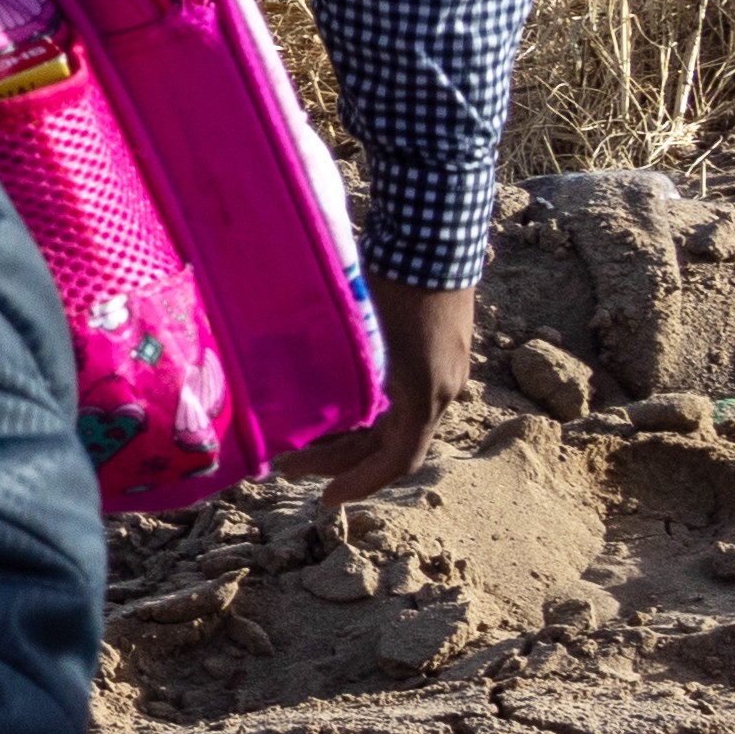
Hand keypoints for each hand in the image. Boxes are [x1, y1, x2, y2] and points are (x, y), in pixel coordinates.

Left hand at [303, 282, 479, 504]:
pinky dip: (371, 411)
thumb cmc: (393, 281)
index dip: (360, 482)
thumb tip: (292, 409)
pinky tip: (338, 407)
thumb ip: (341, 372)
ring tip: (305, 441)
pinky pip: (405, 397)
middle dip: (340, 459)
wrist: (435, 235)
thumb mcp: (362, 333)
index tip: (326, 499)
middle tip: (289, 467)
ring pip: (397, 420)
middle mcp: (442, 389)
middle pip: (390, 442)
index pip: (397, 459)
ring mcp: (445, 370)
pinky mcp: (441, 351)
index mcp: (425, 393)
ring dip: (353, 436)